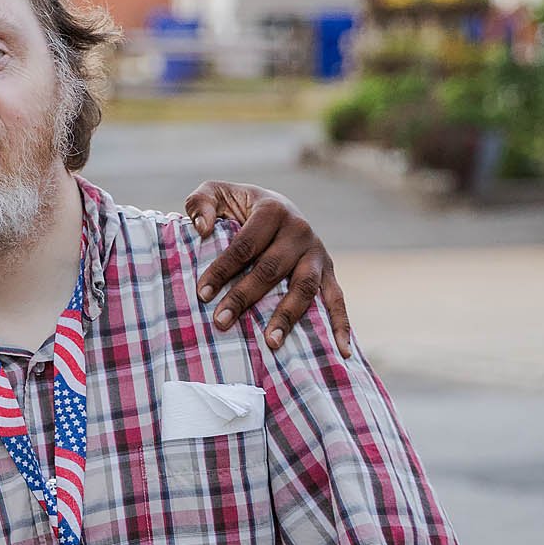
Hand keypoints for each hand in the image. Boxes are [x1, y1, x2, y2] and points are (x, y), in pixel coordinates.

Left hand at [184, 182, 352, 350]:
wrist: (275, 207)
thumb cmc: (239, 206)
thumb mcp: (217, 193)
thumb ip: (201, 202)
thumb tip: (202, 228)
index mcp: (272, 210)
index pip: (244, 246)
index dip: (222, 270)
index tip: (202, 294)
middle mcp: (300, 230)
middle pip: (271, 269)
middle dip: (244, 297)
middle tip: (221, 321)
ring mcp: (317, 252)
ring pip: (304, 287)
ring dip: (287, 316)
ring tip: (270, 342)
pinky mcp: (329, 271)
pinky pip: (337, 299)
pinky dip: (341, 324)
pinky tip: (342, 350)